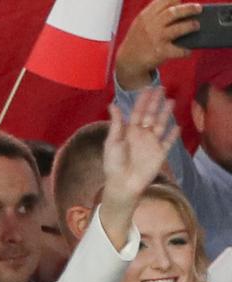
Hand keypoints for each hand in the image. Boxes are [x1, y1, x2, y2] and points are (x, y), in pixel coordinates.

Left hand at [100, 86, 181, 240]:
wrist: (123, 183)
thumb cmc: (113, 164)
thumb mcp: (113, 142)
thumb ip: (117, 124)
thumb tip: (113, 104)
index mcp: (129, 131)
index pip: (138, 112)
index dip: (143, 100)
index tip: (148, 87)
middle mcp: (141, 135)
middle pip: (151, 115)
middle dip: (155, 102)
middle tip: (162, 88)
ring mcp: (151, 143)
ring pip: (161, 125)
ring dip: (166, 114)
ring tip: (171, 101)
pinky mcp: (160, 153)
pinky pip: (168, 142)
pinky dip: (173, 135)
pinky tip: (178, 126)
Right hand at [115, 0, 202, 90]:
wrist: (127, 61)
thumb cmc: (137, 40)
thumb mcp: (140, 23)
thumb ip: (154, 13)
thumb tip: (178, 4)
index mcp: (146, 16)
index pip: (164, 1)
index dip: (175, 0)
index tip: (181, 1)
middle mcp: (151, 25)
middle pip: (174, 12)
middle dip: (189, 9)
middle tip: (198, 9)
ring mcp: (156, 38)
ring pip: (178, 28)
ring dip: (190, 26)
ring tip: (196, 25)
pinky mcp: (160, 52)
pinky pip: (178, 50)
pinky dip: (185, 51)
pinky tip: (188, 51)